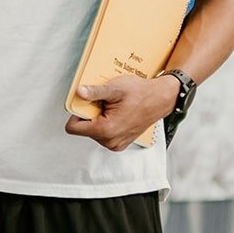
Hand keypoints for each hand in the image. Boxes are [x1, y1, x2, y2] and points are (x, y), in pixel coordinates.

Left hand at [64, 75, 178, 151]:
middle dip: (90, 114)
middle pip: (84, 129)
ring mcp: (115, 144)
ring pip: (93, 131)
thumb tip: (78, 93)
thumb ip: (94, 92)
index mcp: (105, 130)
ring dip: (98, 119)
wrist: (160, 99)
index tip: (85, 103)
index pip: (73, 128)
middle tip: (105, 103)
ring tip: (113, 108)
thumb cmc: (141, 93)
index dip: (76, 112)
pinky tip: (117, 113)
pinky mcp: (120, 143)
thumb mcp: (115, 88)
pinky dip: (106, 123)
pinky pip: (103, 134)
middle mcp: (109, 141)